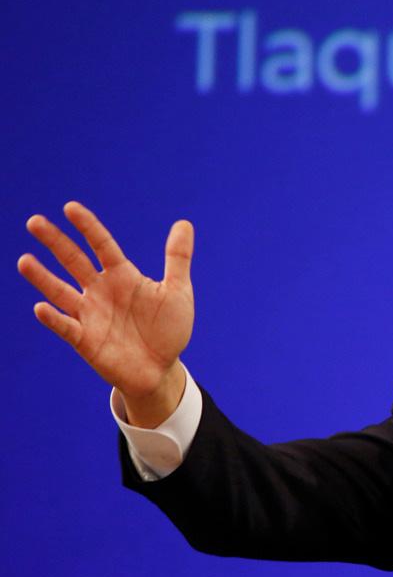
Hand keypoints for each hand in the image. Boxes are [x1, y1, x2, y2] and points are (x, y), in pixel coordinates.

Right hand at [18, 202, 193, 422]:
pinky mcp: (85, 341)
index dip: (88, 227)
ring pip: (60, 292)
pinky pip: (66, 327)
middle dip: (56, 242)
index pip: (102, 245)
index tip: (70, 207)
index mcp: (123, 276)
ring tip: (24, 260)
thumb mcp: (178, 291)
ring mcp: (90, 315)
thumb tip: (184, 223)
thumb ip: (177, 258)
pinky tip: (41, 307)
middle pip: (74, 261)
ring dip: (43, 278)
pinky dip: (54, 318)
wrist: (161, 369)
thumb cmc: (168, 329)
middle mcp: (101, 291)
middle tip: (34, 222)